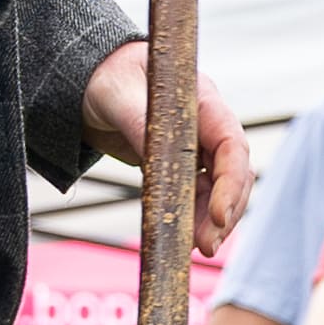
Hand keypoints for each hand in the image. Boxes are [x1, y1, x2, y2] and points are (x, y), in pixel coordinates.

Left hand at [78, 42, 253, 252]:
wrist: (89, 83)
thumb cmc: (105, 76)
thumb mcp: (117, 93)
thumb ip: (141, 123)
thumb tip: (160, 161)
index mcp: (202, 98)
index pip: (231, 142)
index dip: (231, 180)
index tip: (218, 215)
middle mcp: (207, 124)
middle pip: (234, 172)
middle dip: (227, 209)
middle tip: (208, 244)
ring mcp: (198, 146)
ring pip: (219, 189)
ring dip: (214, 220)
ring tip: (201, 248)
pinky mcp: (183, 165)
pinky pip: (199, 195)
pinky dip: (197, 217)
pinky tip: (188, 237)